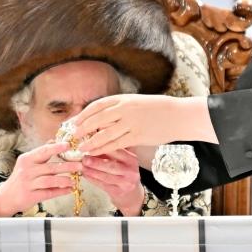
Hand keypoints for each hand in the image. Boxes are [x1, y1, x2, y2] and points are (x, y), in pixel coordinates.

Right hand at [0, 141, 80, 216]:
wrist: (7, 196)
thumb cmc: (20, 178)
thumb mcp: (26, 163)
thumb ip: (40, 154)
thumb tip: (54, 141)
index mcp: (26, 159)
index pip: (43, 151)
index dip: (57, 148)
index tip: (68, 145)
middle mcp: (27, 170)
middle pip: (50, 167)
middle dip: (67, 166)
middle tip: (80, 165)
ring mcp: (28, 184)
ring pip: (50, 181)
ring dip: (64, 180)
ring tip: (74, 180)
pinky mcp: (31, 196)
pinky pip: (49, 193)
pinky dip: (60, 191)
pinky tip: (69, 190)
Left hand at [74, 94, 217, 155]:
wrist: (178, 115)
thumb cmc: (157, 109)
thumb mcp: (136, 102)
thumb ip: (120, 108)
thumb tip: (101, 116)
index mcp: (123, 99)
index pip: (97, 106)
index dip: (83, 114)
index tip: (74, 122)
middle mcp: (125, 109)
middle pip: (97, 119)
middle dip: (82, 128)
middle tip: (73, 136)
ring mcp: (131, 123)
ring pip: (104, 134)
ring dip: (90, 141)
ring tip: (81, 147)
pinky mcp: (137, 136)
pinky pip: (116, 144)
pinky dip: (103, 148)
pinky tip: (94, 152)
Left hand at [81, 149, 144, 215]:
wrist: (131, 193)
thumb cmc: (123, 172)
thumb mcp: (122, 160)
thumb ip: (110, 153)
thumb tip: (90, 147)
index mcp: (131, 159)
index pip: (116, 151)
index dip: (102, 148)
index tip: (90, 146)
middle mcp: (130, 171)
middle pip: (111, 165)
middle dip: (96, 162)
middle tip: (84, 158)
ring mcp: (125, 183)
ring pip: (105, 176)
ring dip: (91, 171)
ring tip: (82, 166)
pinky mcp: (118, 192)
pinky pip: (102, 185)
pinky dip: (92, 179)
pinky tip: (85, 174)